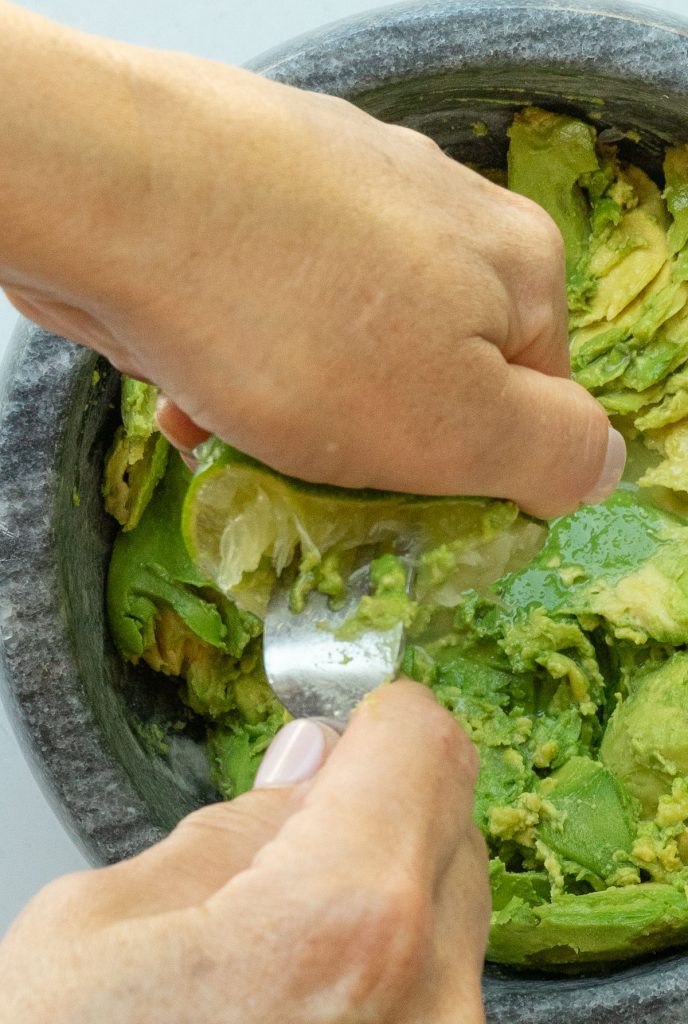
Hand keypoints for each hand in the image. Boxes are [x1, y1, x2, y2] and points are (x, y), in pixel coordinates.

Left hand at [0, 2, 622, 517]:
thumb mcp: (458, 426)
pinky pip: (269, 318)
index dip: (474, 476)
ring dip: (289, 420)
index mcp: (516, 267)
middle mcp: (438, 219)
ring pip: (339, 358)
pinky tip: (192, 389)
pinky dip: (238, 369)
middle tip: (306, 483)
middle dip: (366, 452)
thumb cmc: (301, 324)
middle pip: (427, 381)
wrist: (113, 194)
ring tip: (229, 434)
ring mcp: (342, 203)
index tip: (403, 513)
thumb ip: (551, 453)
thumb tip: (600, 465)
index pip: (532, 406)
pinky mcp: (254, 207)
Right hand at [0, 683, 489, 1022]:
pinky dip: (387, 955)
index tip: (346, 715)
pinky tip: (301, 993)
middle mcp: (429, 997)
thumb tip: (308, 762)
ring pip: (450, 905)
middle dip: (381, 795)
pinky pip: (439, 983)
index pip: (424, 742)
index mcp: (343, 918)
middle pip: (449, 819)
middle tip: (295, 822)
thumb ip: (229, 830)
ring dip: (384, 879)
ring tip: (280, 928)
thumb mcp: (96, 931)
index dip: (380, 711)